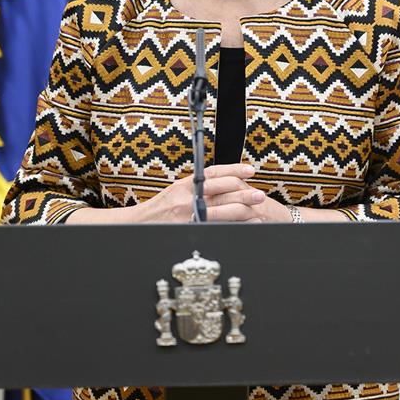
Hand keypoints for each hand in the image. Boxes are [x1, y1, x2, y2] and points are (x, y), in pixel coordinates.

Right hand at [130, 164, 271, 222]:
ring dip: (244, 209)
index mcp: (186, 184)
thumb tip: (222, 182)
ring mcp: (190, 214)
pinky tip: (245, 226)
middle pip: (223, 190)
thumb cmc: (160, 209)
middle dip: (245, 192)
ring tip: (258, 210)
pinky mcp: (192, 229)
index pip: (215, 172)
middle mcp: (188, 196)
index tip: (250, 170)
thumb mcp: (176, 191)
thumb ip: (197, 186)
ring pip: (224, 210)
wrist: (139, 226)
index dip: (235, 170)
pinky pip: (218, 227)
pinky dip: (234, 226)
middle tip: (260, 194)